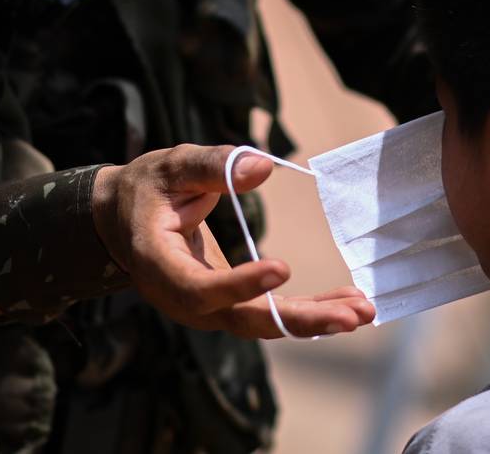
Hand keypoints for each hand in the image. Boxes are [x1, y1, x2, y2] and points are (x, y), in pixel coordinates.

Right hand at [91, 144, 374, 337]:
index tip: (281, 268)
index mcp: (160, 265)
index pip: (200, 288)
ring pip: (266, 323)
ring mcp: (211, 307)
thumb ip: (212, 166)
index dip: (239, 285)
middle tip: (350, 315)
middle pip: (244, 320)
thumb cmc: (147, 189)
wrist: (125, 221)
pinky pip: (273, 314)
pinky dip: (312, 312)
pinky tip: (351, 304)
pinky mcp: (231, 304)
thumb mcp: (171, 167)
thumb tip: (261, 168)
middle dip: (300, 319)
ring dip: (316, 319)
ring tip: (364, 311)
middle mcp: (186, 299)